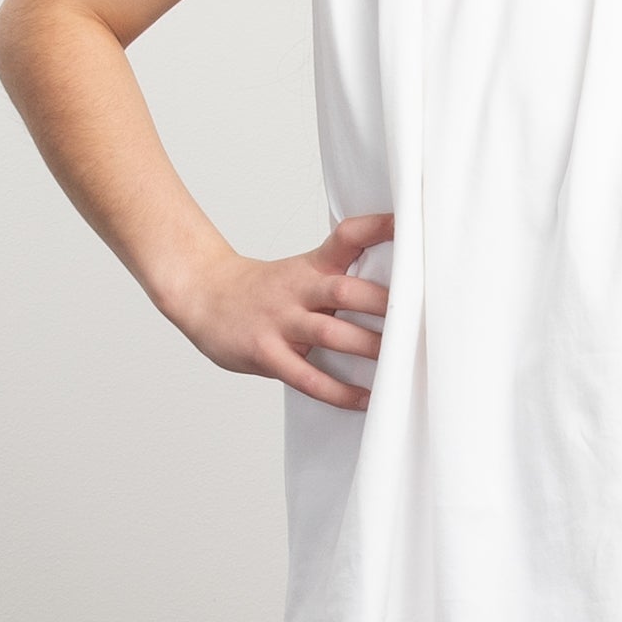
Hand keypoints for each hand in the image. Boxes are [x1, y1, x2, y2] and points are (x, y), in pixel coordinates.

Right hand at [169, 214, 392, 409]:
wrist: (203, 295)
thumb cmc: (263, 291)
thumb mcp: (302, 270)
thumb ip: (340, 273)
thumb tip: (397, 282)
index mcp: (312, 267)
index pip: (346, 237)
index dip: (376, 228)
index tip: (406, 223)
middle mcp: (298, 291)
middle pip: (344, 291)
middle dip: (382, 305)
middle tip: (419, 317)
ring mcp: (280, 322)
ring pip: (329, 334)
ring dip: (367, 349)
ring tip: (400, 362)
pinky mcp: (266, 353)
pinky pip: (307, 377)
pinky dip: (337, 391)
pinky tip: (363, 398)